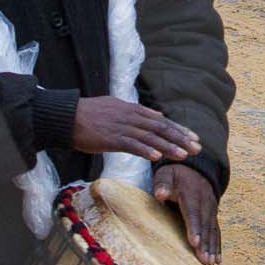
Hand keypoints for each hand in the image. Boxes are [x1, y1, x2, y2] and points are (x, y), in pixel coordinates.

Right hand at [73, 96, 198, 162]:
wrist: (67, 116)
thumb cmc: (89, 114)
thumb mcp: (116, 107)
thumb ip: (138, 112)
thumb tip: (157, 115)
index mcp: (133, 110)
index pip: (162, 121)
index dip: (179, 130)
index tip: (194, 138)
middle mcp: (131, 117)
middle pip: (161, 128)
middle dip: (180, 139)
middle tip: (197, 149)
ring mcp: (122, 127)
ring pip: (150, 137)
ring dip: (168, 147)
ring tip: (184, 156)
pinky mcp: (111, 138)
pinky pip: (131, 145)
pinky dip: (145, 150)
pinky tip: (157, 157)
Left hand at [153, 164, 221, 264]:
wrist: (195, 169)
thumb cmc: (174, 175)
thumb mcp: (166, 174)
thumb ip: (163, 183)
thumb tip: (160, 194)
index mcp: (191, 193)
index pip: (193, 212)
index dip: (194, 227)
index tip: (195, 242)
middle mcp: (205, 202)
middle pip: (205, 224)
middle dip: (205, 243)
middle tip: (204, 260)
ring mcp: (212, 209)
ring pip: (212, 230)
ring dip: (212, 247)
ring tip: (211, 263)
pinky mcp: (213, 215)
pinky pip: (216, 231)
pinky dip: (217, 245)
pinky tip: (218, 260)